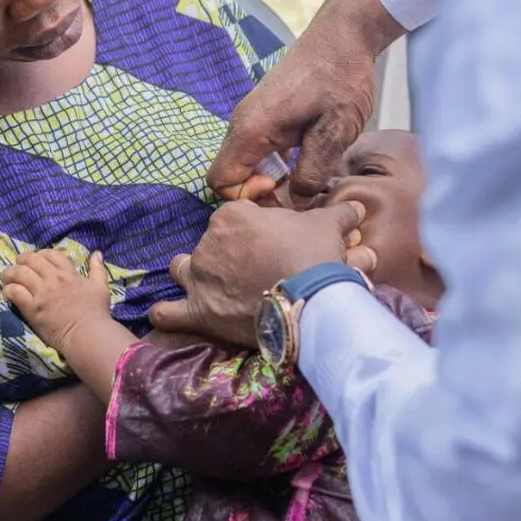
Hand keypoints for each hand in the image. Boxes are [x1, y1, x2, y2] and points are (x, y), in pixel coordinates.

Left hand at [1, 250, 112, 354]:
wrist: (87, 334)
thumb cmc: (96, 312)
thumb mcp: (101, 287)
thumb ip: (97, 269)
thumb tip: (97, 253)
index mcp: (68, 273)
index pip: (51, 254)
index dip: (41, 254)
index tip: (37, 260)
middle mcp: (53, 279)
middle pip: (32, 260)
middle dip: (21, 260)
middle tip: (17, 266)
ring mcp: (41, 293)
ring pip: (19, 273)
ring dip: (10, 273)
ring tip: (6, 277)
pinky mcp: (32, 308)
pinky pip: (15, 292)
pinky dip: (8, 289)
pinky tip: (7, 292)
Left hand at [149, 200, 374, 346]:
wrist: (310, 302)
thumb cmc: (314, 257)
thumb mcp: (328, 226)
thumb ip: (338, 213)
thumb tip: (355, 206)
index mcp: (232, 216)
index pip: (234, 216)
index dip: (251, 228)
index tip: (267, 242)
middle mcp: (208, 242)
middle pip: (210, 243)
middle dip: (226, 253)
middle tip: (251, 268)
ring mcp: (199, 278)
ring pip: (181, 269)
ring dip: (190, 274)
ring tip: (207, 283)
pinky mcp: (198, 312)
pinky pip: (168, 313)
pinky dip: (166, 314)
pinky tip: (166, 314)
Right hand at [207, 0, 405, 205]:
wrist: (344, 35)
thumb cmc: (340, 77)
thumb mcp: (334, 131)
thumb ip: (311, 171)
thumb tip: (297, 202)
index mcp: (251, 128)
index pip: (219, 181)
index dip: (247, 196)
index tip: (281, 189)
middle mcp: (242, 124)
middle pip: (229, 174)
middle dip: (259, 193)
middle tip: (298, 191)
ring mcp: (252, 118)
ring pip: (244, 163)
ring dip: (269, 178)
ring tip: (305, 177)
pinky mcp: (265, 115)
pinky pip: (257, 150)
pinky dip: (275, 164)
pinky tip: (306, 160)